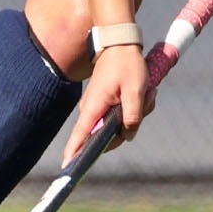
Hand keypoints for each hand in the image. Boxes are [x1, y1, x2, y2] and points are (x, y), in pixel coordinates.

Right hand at [62, 44, 152, 164]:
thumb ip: (133, 115)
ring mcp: (98, 108)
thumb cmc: (126, 64)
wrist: (120, 43)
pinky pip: (121, 115)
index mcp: (94, 107)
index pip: (80, 135)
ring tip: (144, 93)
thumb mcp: (135, 90)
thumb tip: (128, 135)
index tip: (68, 167)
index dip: (74, 152)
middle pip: (108, 136)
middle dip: (129, 126)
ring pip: (119, 125)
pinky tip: (143, 93)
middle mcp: (92, 110)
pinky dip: (135, 107)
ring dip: (136, 113)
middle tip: (143, 102)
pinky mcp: (106, 104)